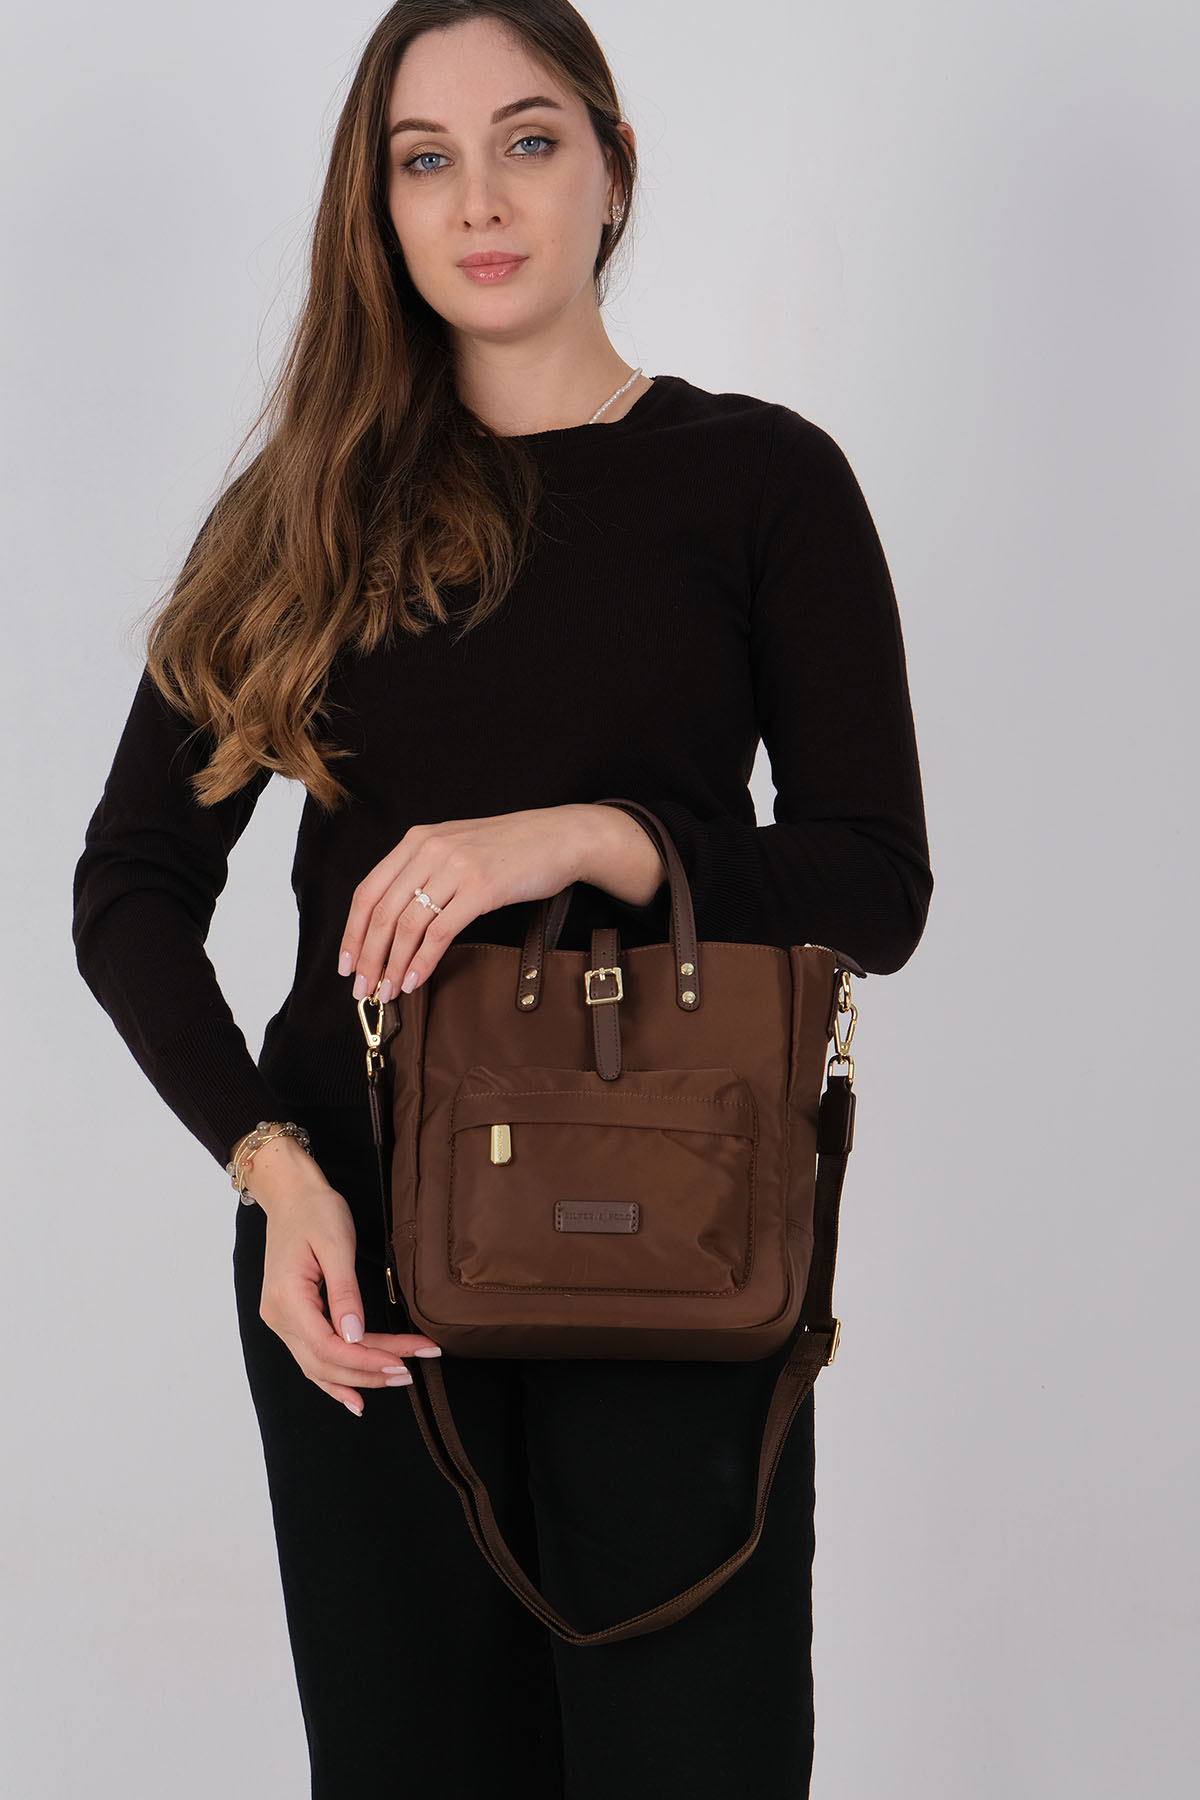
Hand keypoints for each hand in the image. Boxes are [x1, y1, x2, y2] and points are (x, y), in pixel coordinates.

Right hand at [249, 1135, 441, 1415]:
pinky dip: (334, 1378)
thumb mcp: (335, 1244)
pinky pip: (312, 1357)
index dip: (365, 1361)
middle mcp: (279, 1317)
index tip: (401, 1363)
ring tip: (396, 1381)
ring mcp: (282, 1321)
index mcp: (287, 1298)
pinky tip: (355, 1396)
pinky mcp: (292, 1318)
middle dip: (369, 1372)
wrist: (290, 1195)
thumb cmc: (314, 1211)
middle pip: (325, 1361)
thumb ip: (345, 1292)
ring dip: (358, 1377)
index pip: (327, 1346)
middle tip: (411, 1373)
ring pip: (319, 1365)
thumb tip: (354, 1336)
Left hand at [339, 803, 651, 1002]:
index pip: (367, 891)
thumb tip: (394, 922)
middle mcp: (429, 850)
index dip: (352, 932)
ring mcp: (455, 868)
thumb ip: (424, 872)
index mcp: (416, 840)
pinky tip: (416, 979)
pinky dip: (423, 961)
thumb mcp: (456, 848)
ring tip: (388, 991)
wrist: (559, 837)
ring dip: (393, 965)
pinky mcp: (480, 888)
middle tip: (363, 989)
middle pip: (382, 912)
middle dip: (368, 957)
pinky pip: (440, 932)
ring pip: (406, 925)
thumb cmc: (510, 849)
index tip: (347, 963)